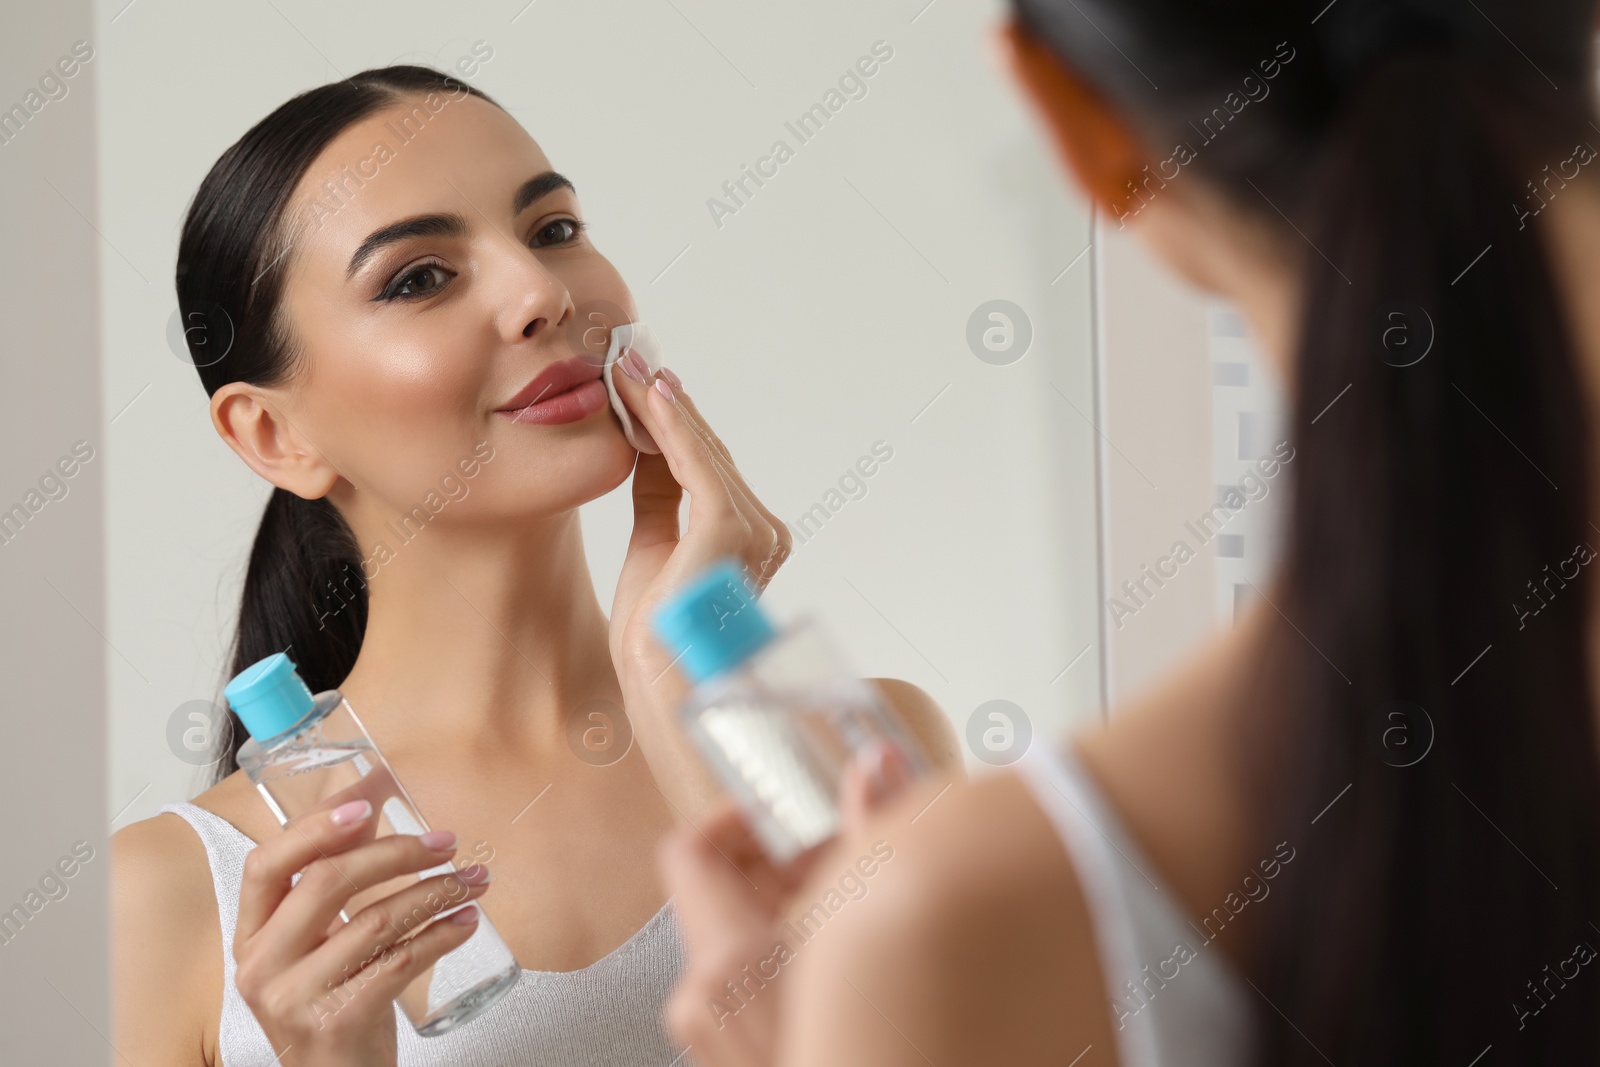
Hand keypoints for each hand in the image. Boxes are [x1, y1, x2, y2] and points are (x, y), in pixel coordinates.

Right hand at [233, 793, 491, 1065]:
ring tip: (472, 881)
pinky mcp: (335, 1022)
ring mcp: (293, 997)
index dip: (315, 827)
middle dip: (396, 852)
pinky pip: (398, 962)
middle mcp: (261, 964)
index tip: (368, 805)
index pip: (266, 865)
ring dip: (434, 892)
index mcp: (251, 934)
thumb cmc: (334, 1003)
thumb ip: (339, 875)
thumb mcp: (323, 942)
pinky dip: (440, 935)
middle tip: (446, 843)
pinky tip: (466, 921)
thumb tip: (371, 797)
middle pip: (326, 882)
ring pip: (373, 921)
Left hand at [604, 348, 793, 808]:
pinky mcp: (728, 532)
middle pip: (705, 449)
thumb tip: (648, 443)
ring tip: (626, 365)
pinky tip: (648, 394)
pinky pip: (697, 464)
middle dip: (663, 402)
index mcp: (748, 537)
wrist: (660, 685)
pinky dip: (672, 425)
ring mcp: (751, 531)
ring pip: (700, 450)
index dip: (669, 418)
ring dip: (660, 404)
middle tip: (626, 354)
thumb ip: (659, 496)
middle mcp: (762, 530)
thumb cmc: (657, 636)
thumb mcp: (653, 546)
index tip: (636, 376)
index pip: (704, 463)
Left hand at [658, 743, 915, 1066]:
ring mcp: (712, 1034)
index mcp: (724, 963)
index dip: (740, 815)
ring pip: (742, 935)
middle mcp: (701, 999)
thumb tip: (873, 764)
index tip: (792, 807)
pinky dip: (793, 955)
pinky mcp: (732, 1053)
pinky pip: (750, 980)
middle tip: (853, 853)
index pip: (688, 849)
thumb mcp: (877, 938)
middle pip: (724, 887)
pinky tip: (853, 962)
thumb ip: (875, 841)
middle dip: (790, 860)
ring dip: (798, 909)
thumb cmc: (868, 1042)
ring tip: (864, 910)